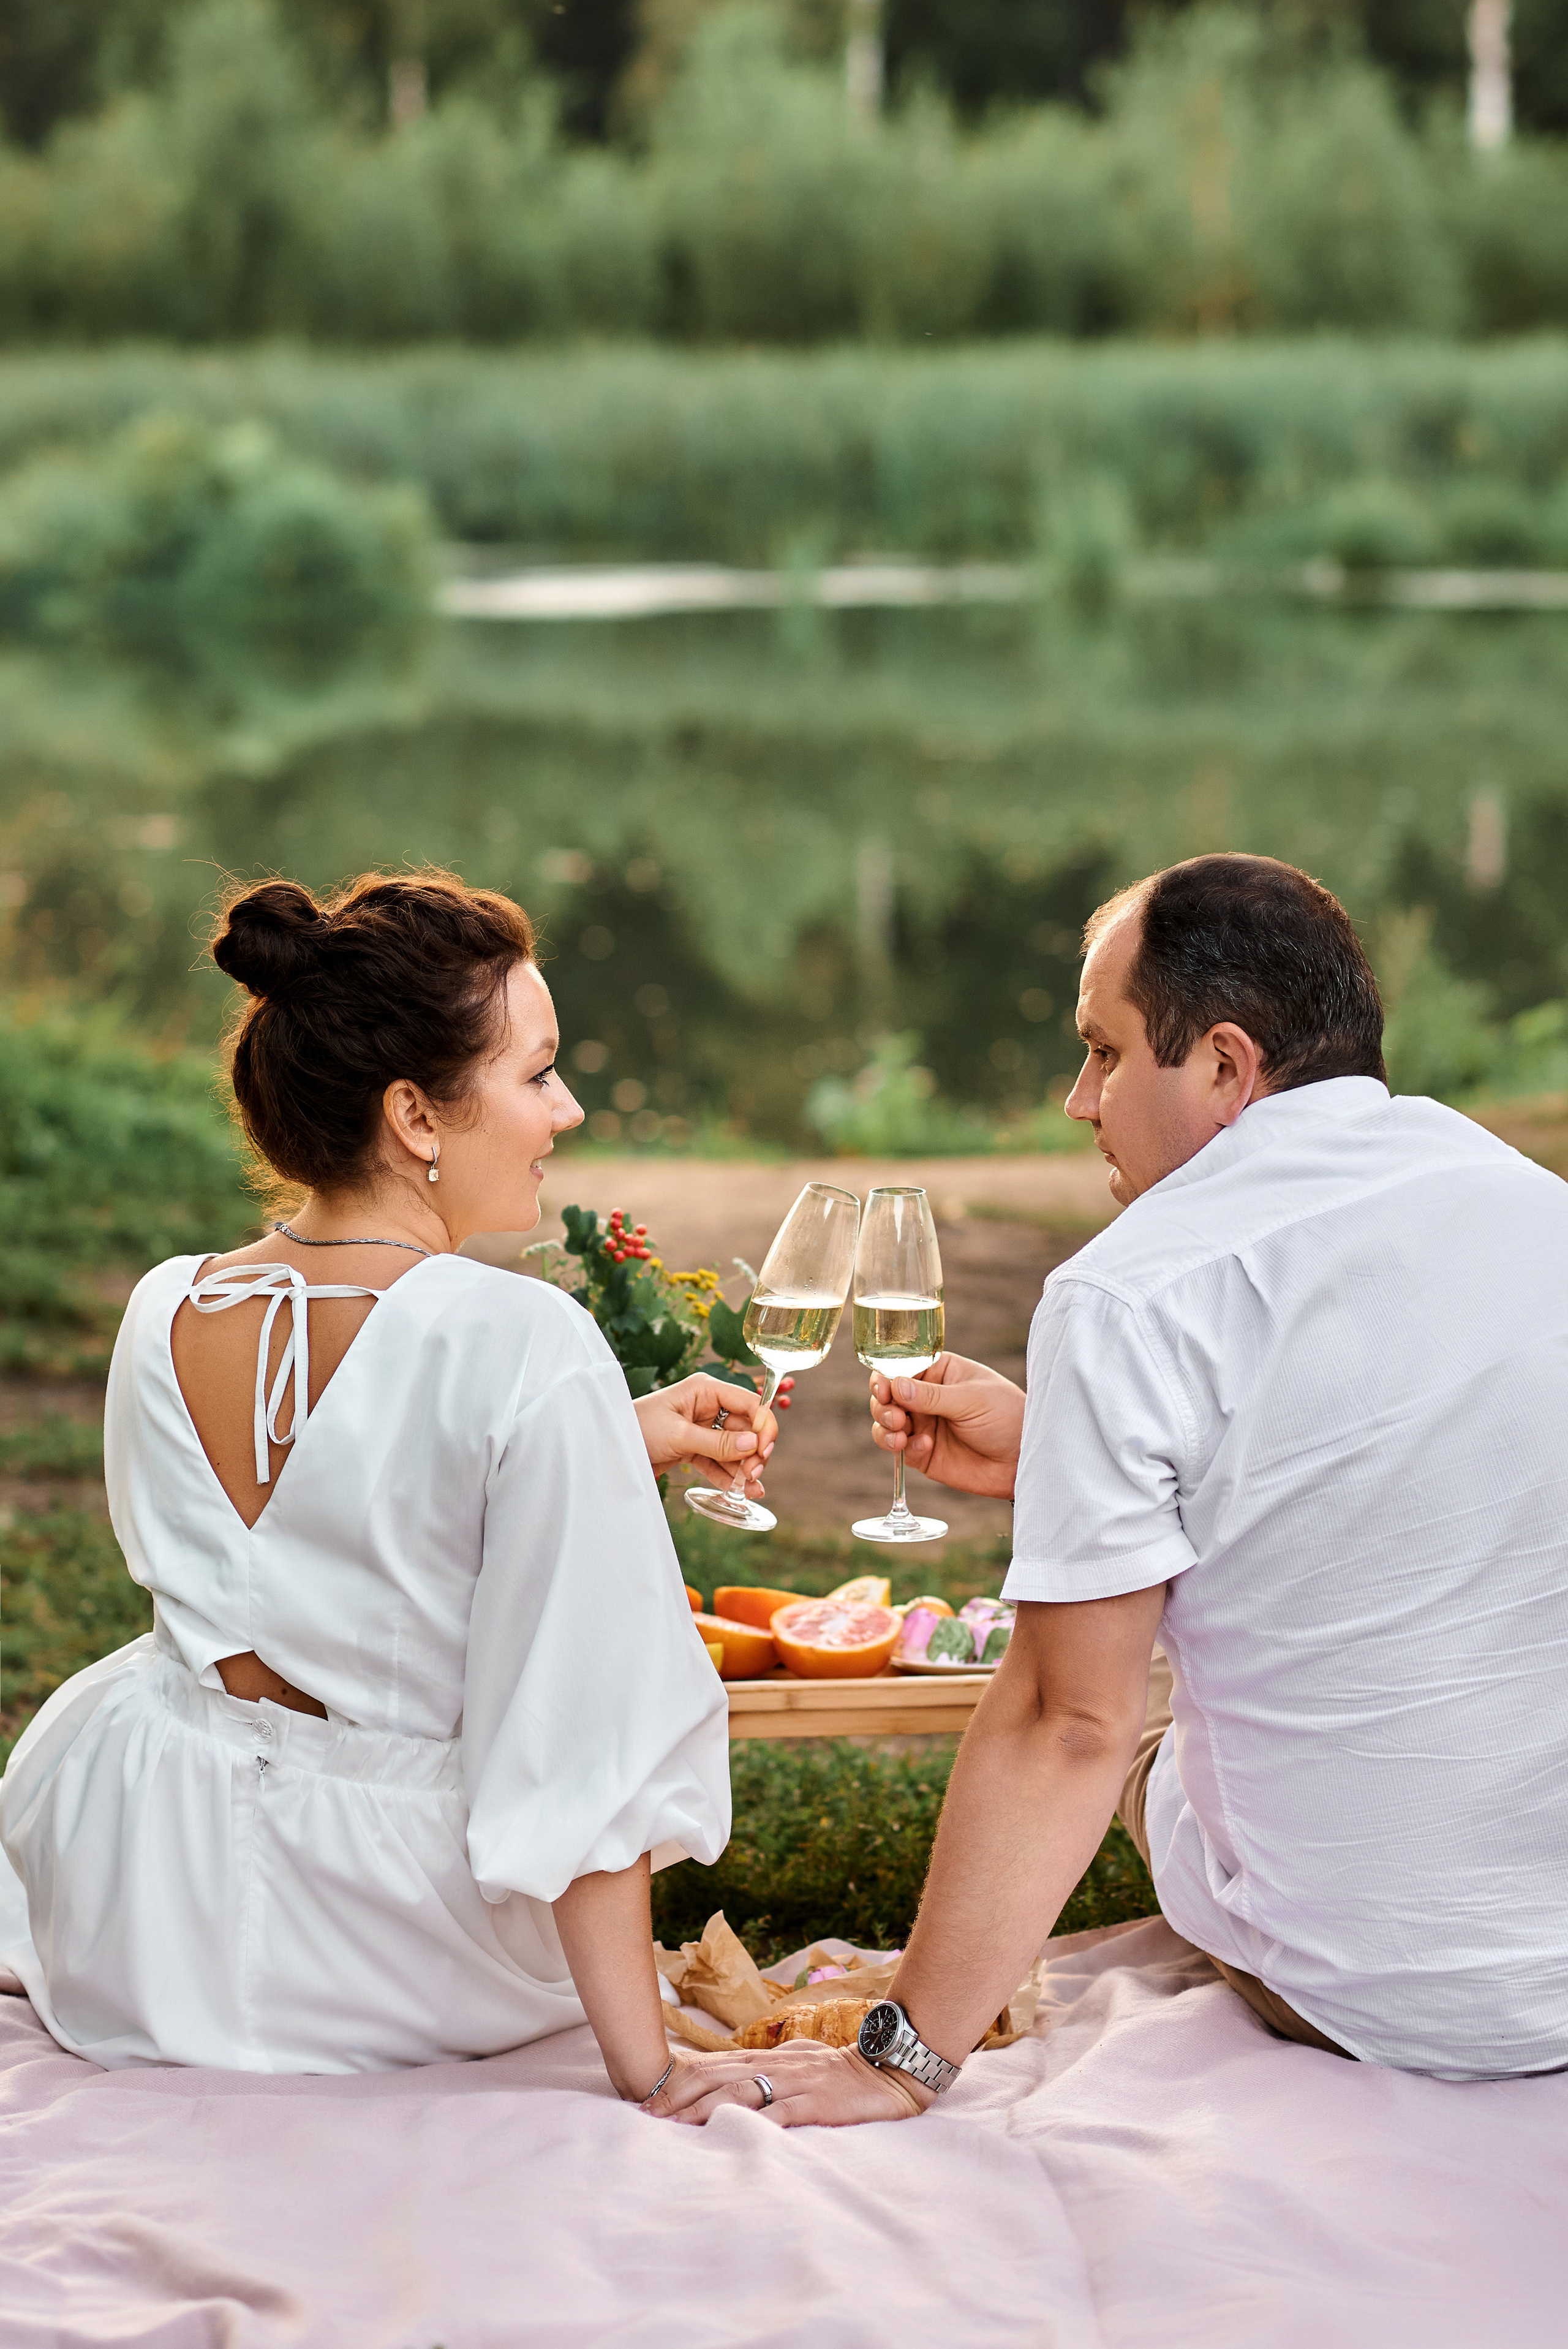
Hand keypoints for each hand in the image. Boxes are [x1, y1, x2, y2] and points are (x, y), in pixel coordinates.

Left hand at [634, 1372, 777, 1498]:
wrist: (612, 1447)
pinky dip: (729, 1475)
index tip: (764, 1451)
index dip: (762, 1426)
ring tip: (751, 1489)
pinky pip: (719, 1460)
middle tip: (753, 1474)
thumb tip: (753, 1446)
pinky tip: (742, 1490)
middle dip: (753, 1451)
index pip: (749, 1403)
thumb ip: (717, 1442)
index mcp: (706, 1390)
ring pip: (735, 1447)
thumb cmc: (638, 1429)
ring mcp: (702, 1427)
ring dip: (744, 1467)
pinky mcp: (695, 1447)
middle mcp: (709, 1406)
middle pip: (745, 1428)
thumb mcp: (679, 1436)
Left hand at [643, 2042, 933, 2127]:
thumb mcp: (794, 2064)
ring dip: (704, 2107)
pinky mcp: (815, 2103)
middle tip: (646, 2115)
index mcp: (767, 2059)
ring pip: (741, 2091)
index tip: (647, 2099)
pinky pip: (782, 2112)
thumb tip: (725, 2081)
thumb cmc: (835, 2071)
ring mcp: (794, 2083)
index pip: (712, 2066)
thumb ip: (763, 2071)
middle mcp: (774, 2066)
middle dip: (679, 2095)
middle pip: (717, 2077)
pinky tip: (733, 2133)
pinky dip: (756, 2122)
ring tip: (675, 2125)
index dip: (678, 2081)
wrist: (885, 2071)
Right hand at [869, 1351, 1023, 1498]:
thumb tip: (895, 1384)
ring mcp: (924, 1426)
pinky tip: (925, 1447)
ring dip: (885, 1428)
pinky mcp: (924, 1454)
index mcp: (939, 1373)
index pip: (900, 1369)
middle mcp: (926, 1398)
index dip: (885, 1378)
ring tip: (900, 1434)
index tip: (882, 1389)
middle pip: (886, 1397)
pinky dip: (905, 1449)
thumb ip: (931, 1396)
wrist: (1024, 1460)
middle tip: (896, 1417)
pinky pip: (901, 1450)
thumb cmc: (1006, 1417)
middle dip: (883, 1406)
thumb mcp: (970, 1400)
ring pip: (886, 1424)